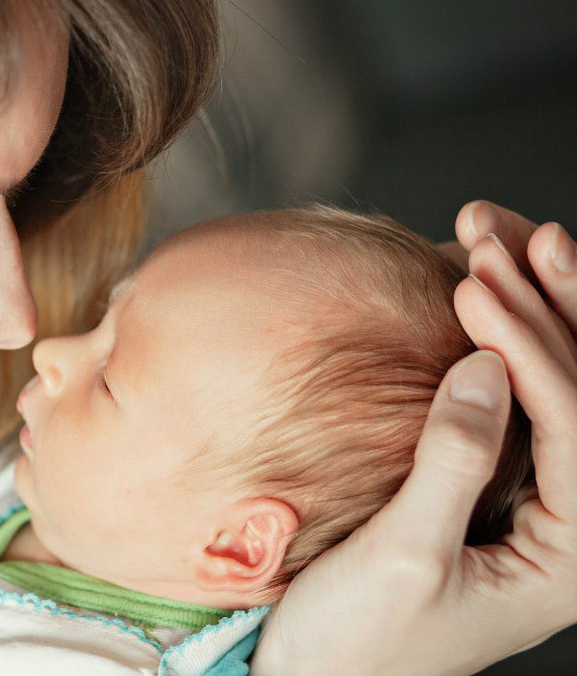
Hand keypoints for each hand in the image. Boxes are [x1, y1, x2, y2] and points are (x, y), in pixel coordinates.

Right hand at [251, 201, 576, 675]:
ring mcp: (532, 491)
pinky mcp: (489, 472)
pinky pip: (511, 387)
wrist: (314, 674)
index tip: (477, 287)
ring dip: (528, 302)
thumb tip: (486, 366)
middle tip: (504, 234)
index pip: (576, 428)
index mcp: (575, 555)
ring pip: (553, 376)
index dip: (531, 348)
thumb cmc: (360, 640)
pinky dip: (496, 330)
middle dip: (546, 304)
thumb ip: (455, 463)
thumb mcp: (404, 558)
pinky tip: (476, 281)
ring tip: (493, 233)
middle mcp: (570, 517)